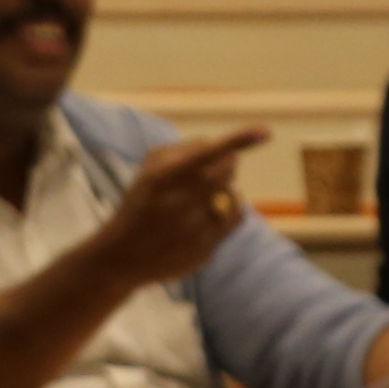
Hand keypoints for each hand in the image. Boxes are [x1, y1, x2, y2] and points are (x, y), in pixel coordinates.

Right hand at [79, 127, 271, 297]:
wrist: (121, 256)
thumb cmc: (141, 204)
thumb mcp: (149, 169)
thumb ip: (183, 150)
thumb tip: (218, 146)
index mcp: (164, 177)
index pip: (208, 153)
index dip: (239, 140)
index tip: (266, 131)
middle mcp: (181, 202)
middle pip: (227, 170)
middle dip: (227, 164)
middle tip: (218, 169)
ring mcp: (195, 228)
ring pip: (233, 195)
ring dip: (226, 191)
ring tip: (206, 197)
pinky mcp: (205, 249)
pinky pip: (235, 219)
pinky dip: (229, 211)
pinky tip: (215, 213)